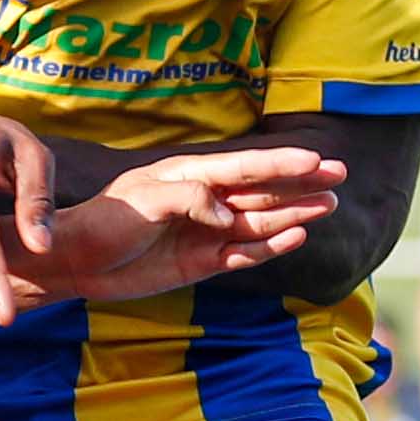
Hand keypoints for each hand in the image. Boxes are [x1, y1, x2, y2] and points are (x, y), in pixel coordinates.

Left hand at [1, 145, 340, 312]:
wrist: (79, 260)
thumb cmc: (107, 220)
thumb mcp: (145, 200)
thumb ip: (190, 199)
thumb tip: (229, 216)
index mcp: (192, 175)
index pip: (246, 166)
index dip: (283, 162)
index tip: (318, 157)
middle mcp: (206, 202)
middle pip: (264, 191)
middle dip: (301, 183)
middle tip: (339, 176)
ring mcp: (207, 233)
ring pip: (262, 221)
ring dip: (294, 213)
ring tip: (328, 205)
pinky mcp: (203, 263)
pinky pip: (245, 254)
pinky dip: (271, 246)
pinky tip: (297, 237)